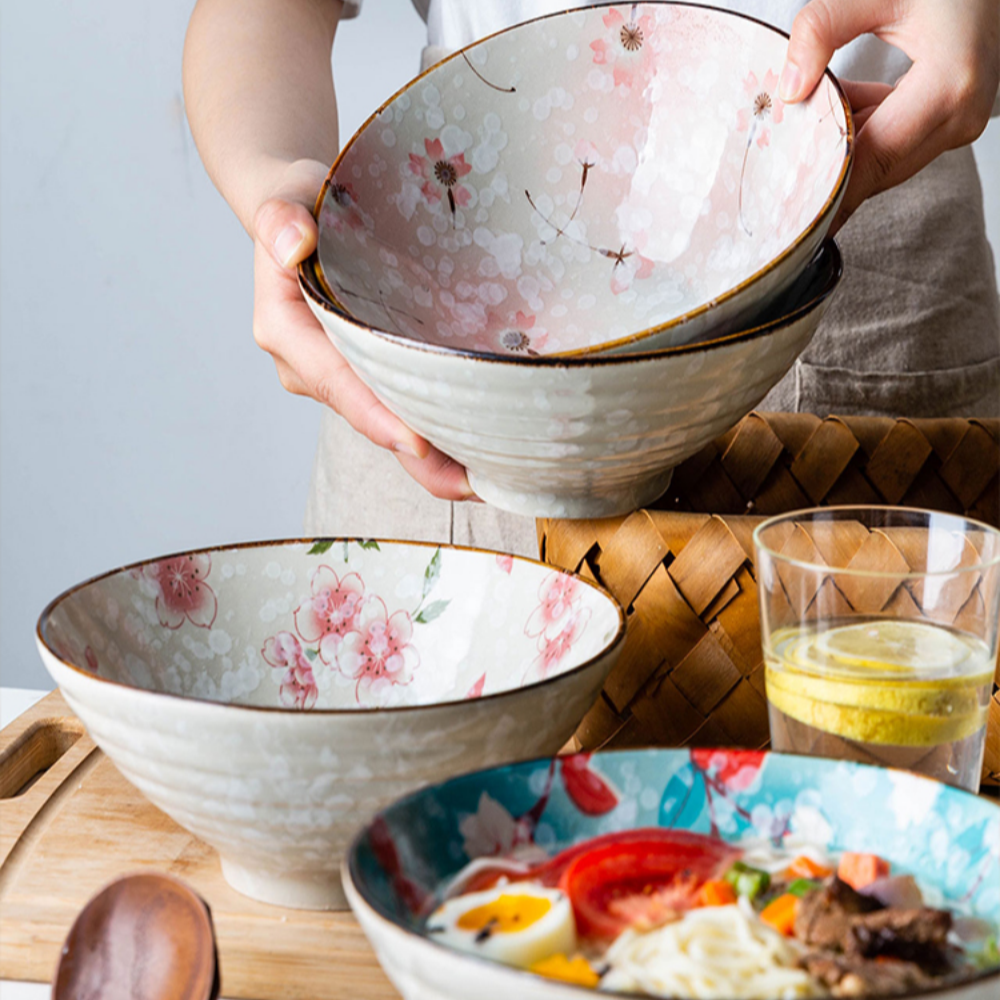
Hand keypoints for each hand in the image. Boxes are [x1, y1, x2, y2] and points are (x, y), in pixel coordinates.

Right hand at [251, 159, 475, 500]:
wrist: (302, 215)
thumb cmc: (299, 203)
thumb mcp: (286, 199)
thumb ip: (280, 217)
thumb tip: (292, 243)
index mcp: (287, 332)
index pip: (335, 381)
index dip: (377, 414)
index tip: (420, 443)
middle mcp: (310, 367)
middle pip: (368, 418)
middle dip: (418, 457)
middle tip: (471, 484)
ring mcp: (341, 377)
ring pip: (388, 423)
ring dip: (434, 456)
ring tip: (487, 480)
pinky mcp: (368, 375)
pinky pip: (401, 409)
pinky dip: (438, 432)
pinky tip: (479, 454)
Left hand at [780, 0, 999, 230]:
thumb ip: (823, 28)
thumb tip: (788, 90)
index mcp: (949, 85)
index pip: (873, 159)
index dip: (830, 192)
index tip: (791, 219)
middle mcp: (960, 116)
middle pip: (878, 170)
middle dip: (828, 174)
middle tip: (775, 185)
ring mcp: (959, 121)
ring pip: (883, 161)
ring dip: (843, 147)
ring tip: (804, 124)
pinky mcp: (951, 118)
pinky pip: (894, 142)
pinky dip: (862, 130)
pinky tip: (839, 102)